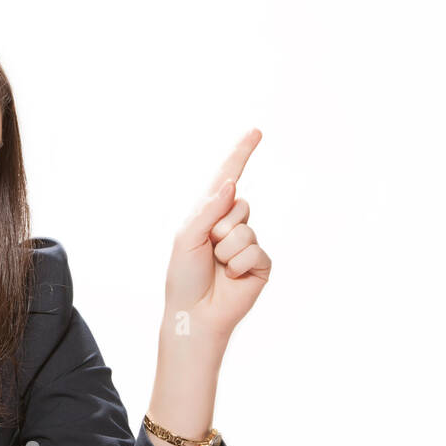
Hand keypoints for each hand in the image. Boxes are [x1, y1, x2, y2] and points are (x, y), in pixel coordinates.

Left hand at [164, 128, 271, 346]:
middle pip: (239, 204)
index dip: (241, 154)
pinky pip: (255, 250)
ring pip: (246, 229)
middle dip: (219, 228)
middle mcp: (230, 225)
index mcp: (209, 215)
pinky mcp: (260, 262)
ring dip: (226, 250)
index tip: (255, 132)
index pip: (228, 179)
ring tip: (217, 266)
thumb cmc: (184, 277)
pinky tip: (230, 277)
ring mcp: (247, 243)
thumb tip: (232, 185)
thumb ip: (208, 209)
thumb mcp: (187, 238)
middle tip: (208, 251)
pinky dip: (238, 264)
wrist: (194, 313)